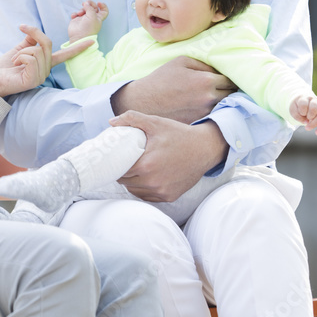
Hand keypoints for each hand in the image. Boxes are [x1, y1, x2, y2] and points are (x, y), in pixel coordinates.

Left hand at [0, 24, 92, 96]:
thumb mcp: (19, 49)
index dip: (78, 48)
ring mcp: (41, 76)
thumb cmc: (6, 67)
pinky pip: (31, 58)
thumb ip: (30, 40)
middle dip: (32, 35)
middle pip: (47, 43)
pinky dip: (19, 57)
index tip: (92, 42)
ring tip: (15, 61)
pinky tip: (15, 65)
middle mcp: (46, 70)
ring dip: (21, 51)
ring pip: (37, 51)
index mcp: (45, 63)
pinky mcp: (34, 80)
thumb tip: (35, 32)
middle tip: (20, 35)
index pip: (65, 55)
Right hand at [68, 0, 107, 40]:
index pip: (104, 11)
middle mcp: (92, 18)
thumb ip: (90, 8)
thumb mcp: (92, 17)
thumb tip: (86, 4)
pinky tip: (74, 16)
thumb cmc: (88, 30)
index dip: (102, 6)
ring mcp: (84, 19)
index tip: (98, 3)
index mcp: (98, 18)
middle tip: (86, 3)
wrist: (79, 37)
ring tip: (80, 13)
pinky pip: (76, 13)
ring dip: (81, 9)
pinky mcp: (77, 20)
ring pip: (83, 9)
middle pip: (92, 7)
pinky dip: (75, 14)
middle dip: (89, 4)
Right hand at [110, 55, 235, 121]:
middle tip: (223, 88)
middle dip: (229, 90)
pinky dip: (215, 113)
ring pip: (225, 107)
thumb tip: (219, 69)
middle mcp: (209, 98)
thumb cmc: (162, 79)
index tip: (226, 78)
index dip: (230, 78)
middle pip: (232, 95)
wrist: (144, 101)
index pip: (231, 79)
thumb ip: (204, 63)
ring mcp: (205, 113)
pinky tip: (207, 109)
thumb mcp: (181, 62)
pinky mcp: (199, 123)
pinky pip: (215, 117)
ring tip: (216, 98)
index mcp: (206, 81)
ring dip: (224, 103)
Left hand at [110, 111, 228, 202]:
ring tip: (133, 170)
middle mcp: (153, 182)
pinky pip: (148, 196)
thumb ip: (132, 119)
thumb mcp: (155, 123)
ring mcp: (162, 191)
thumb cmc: (179, 134)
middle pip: (125, 182)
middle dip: (122, 173)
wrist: (205, 148)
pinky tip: (145, 178)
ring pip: (135, 191)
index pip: (119, 170)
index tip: (115, 158)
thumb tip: (111, 122)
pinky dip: (144, 189)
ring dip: (132, 182)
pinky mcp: (169, 196)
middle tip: (123, 162)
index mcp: (146, 165)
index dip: (115, 164)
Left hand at [290, 95, 316, 134]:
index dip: (301, 111)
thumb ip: (296, 115)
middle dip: (309, 116)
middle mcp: (315, 102)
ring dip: (314, 123)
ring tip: (307, 128)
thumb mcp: (293, 108)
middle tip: (304, 120)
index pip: (304, 104)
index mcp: (305, 98)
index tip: (300, 113)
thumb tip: (306, 122)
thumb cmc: (297, 105)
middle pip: (314, 108)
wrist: (303, 100)